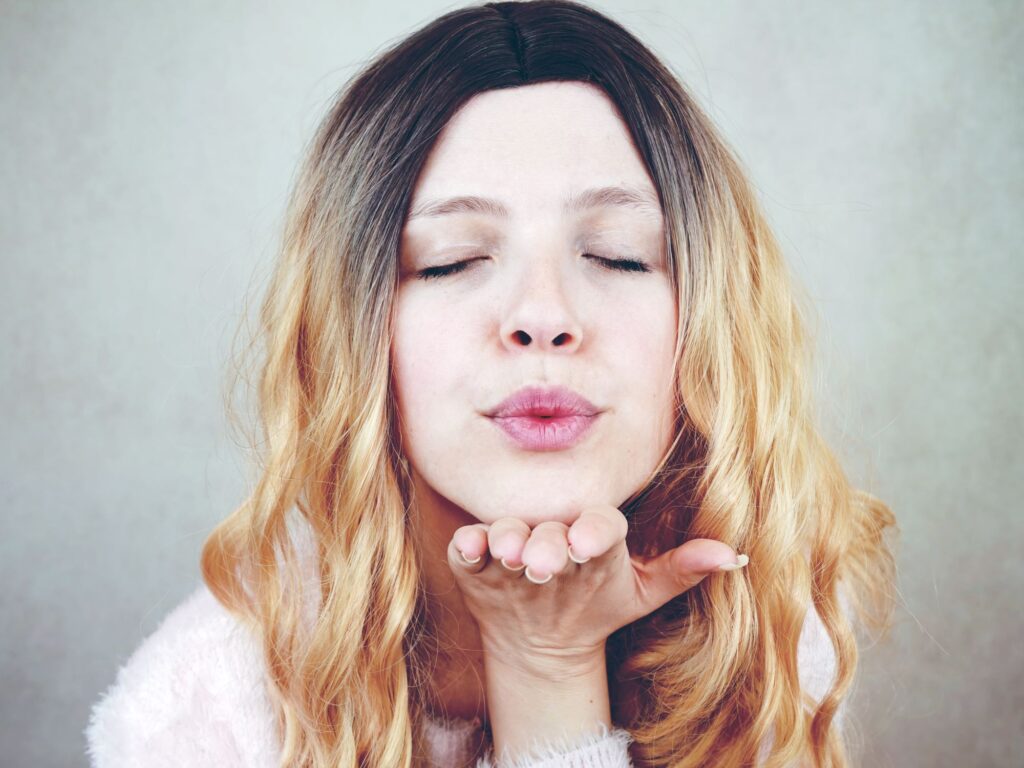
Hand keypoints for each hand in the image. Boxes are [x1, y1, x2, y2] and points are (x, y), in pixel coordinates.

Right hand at [446, 504, 747, 674]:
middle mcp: (552, 530)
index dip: (594, 529)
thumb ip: (682, 570)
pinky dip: (468, 546)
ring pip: (507, 531)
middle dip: (547, 544)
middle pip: (550, 529)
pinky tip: (469, 548)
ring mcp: (512, 542)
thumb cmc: (600, 604)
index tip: (589, 543)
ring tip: (509, 553)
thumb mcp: (643, 591)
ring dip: (507, 540)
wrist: (545, 636)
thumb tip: (735, 556)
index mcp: (595, 534)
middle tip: (545, 563)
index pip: (598, 523)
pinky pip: (469, 546)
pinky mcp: (477, 557)